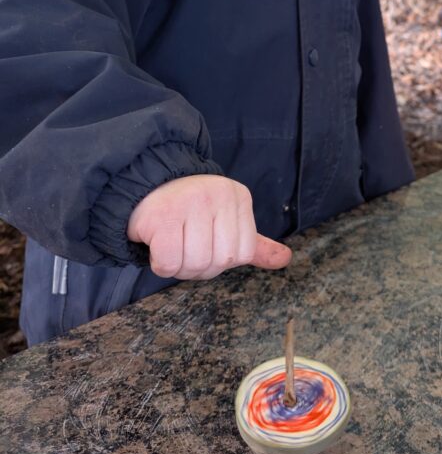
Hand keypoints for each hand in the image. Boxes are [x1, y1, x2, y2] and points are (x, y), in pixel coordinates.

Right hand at [126, 175, 291, 279]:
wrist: (143, 187)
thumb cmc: (188, 211)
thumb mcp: (226, 221)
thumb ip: (252, 244)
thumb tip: (285, 259)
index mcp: (239, 197)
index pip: (242, 254)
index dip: (220, 261)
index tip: (204, 244)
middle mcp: (219, 195)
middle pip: (220, 262)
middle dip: (198, 267)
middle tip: (183, 247)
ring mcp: (191, 201)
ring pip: (195, 264)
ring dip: (178, 267)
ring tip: (170, 245)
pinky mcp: (162, 214)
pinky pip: (169, 261)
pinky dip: (161, 264)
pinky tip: (156, 244)